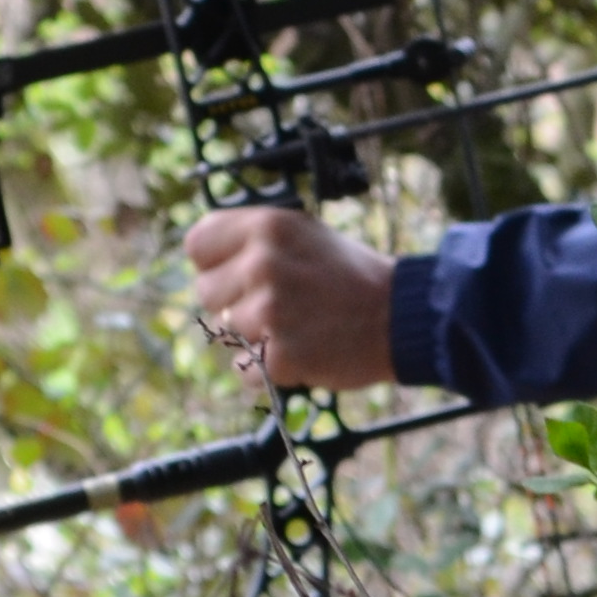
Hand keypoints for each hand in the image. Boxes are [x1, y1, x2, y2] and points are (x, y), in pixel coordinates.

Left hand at [182, 206, 399, 390]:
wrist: (399, 317)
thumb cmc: (350, 275)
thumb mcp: (303, 233)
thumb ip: (254, 241)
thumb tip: (204, 261)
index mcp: (267, 226)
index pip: (197, 245)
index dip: (215, 262)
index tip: (236, 273)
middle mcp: (263, 264)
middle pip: (206, 292)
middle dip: (235, 301)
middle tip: (278, 303)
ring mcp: (270, 312)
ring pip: (228, 333)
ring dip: (255, 337)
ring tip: (297, 326)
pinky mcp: (280, 356)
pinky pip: (245, 370)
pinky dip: (267, 369)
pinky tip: (300, 352)